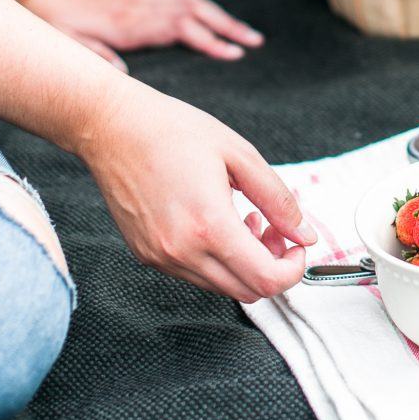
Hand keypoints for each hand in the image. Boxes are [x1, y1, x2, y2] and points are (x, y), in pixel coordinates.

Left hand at [20, 0, 263, 70]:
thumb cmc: (55, 27)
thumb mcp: (68, 46)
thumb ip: (96, 58)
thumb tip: (123, 75)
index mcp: (130, 22)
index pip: (180, 28)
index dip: (208, 40)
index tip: (233, 53)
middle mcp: (143, 5)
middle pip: (196, 11)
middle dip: (228, 26)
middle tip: (256, 42)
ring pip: (192, 2)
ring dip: (220, 15)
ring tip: (246, 32)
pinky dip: (202, 6)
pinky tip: (212, 15)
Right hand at [81, 80, 314, 301]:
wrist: (113, 127)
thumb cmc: (174, 131)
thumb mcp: (239, 154)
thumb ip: (278, 200)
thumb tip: (306, 235)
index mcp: (209, 226)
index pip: (266, 281)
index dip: (293, 269)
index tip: (296, 244)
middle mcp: (181, 252)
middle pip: (247, 292)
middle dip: (271, 265)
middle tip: (272, 227)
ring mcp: (161, 258)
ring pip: (221, 287)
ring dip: (244, 263)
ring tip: (243, 218)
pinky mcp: (146, 255)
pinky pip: (194, 274)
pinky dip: (216, 260)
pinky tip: (214, 222)